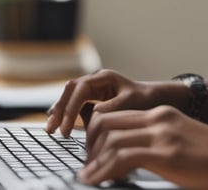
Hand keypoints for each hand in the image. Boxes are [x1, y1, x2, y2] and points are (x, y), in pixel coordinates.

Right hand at [46, 69, 166, 136]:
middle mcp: (96, 80)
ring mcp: (94, 89)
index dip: (70, 108)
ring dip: (60, 111)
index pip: (80, 90)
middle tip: (52, 130)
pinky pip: (75, 104)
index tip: (66, 128)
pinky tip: (60, 125)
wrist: (156, 100)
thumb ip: (112, 108)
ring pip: (70, 96)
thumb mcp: (131, 104)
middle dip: (60, 109)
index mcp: (104, 78)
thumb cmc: (146, 100)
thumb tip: (93, 114)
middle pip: (70, 90)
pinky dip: (67, 114)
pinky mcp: (93, 99)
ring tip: (51, 129)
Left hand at [79, 105, 207, 188]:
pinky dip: (102, 170)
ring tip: (88, 178)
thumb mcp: (182, 144)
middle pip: (106, 122)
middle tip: (87, 167)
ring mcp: (163, 134)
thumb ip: (158, 145)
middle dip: (89, 146)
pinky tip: (96, 181)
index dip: (96, 137)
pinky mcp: (166, 153)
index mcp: (162, 115)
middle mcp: (159, 118)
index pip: (115, 116)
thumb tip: (130, 162)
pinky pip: (121, 157)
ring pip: (109, 139)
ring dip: (93, 161)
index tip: (92, 157)